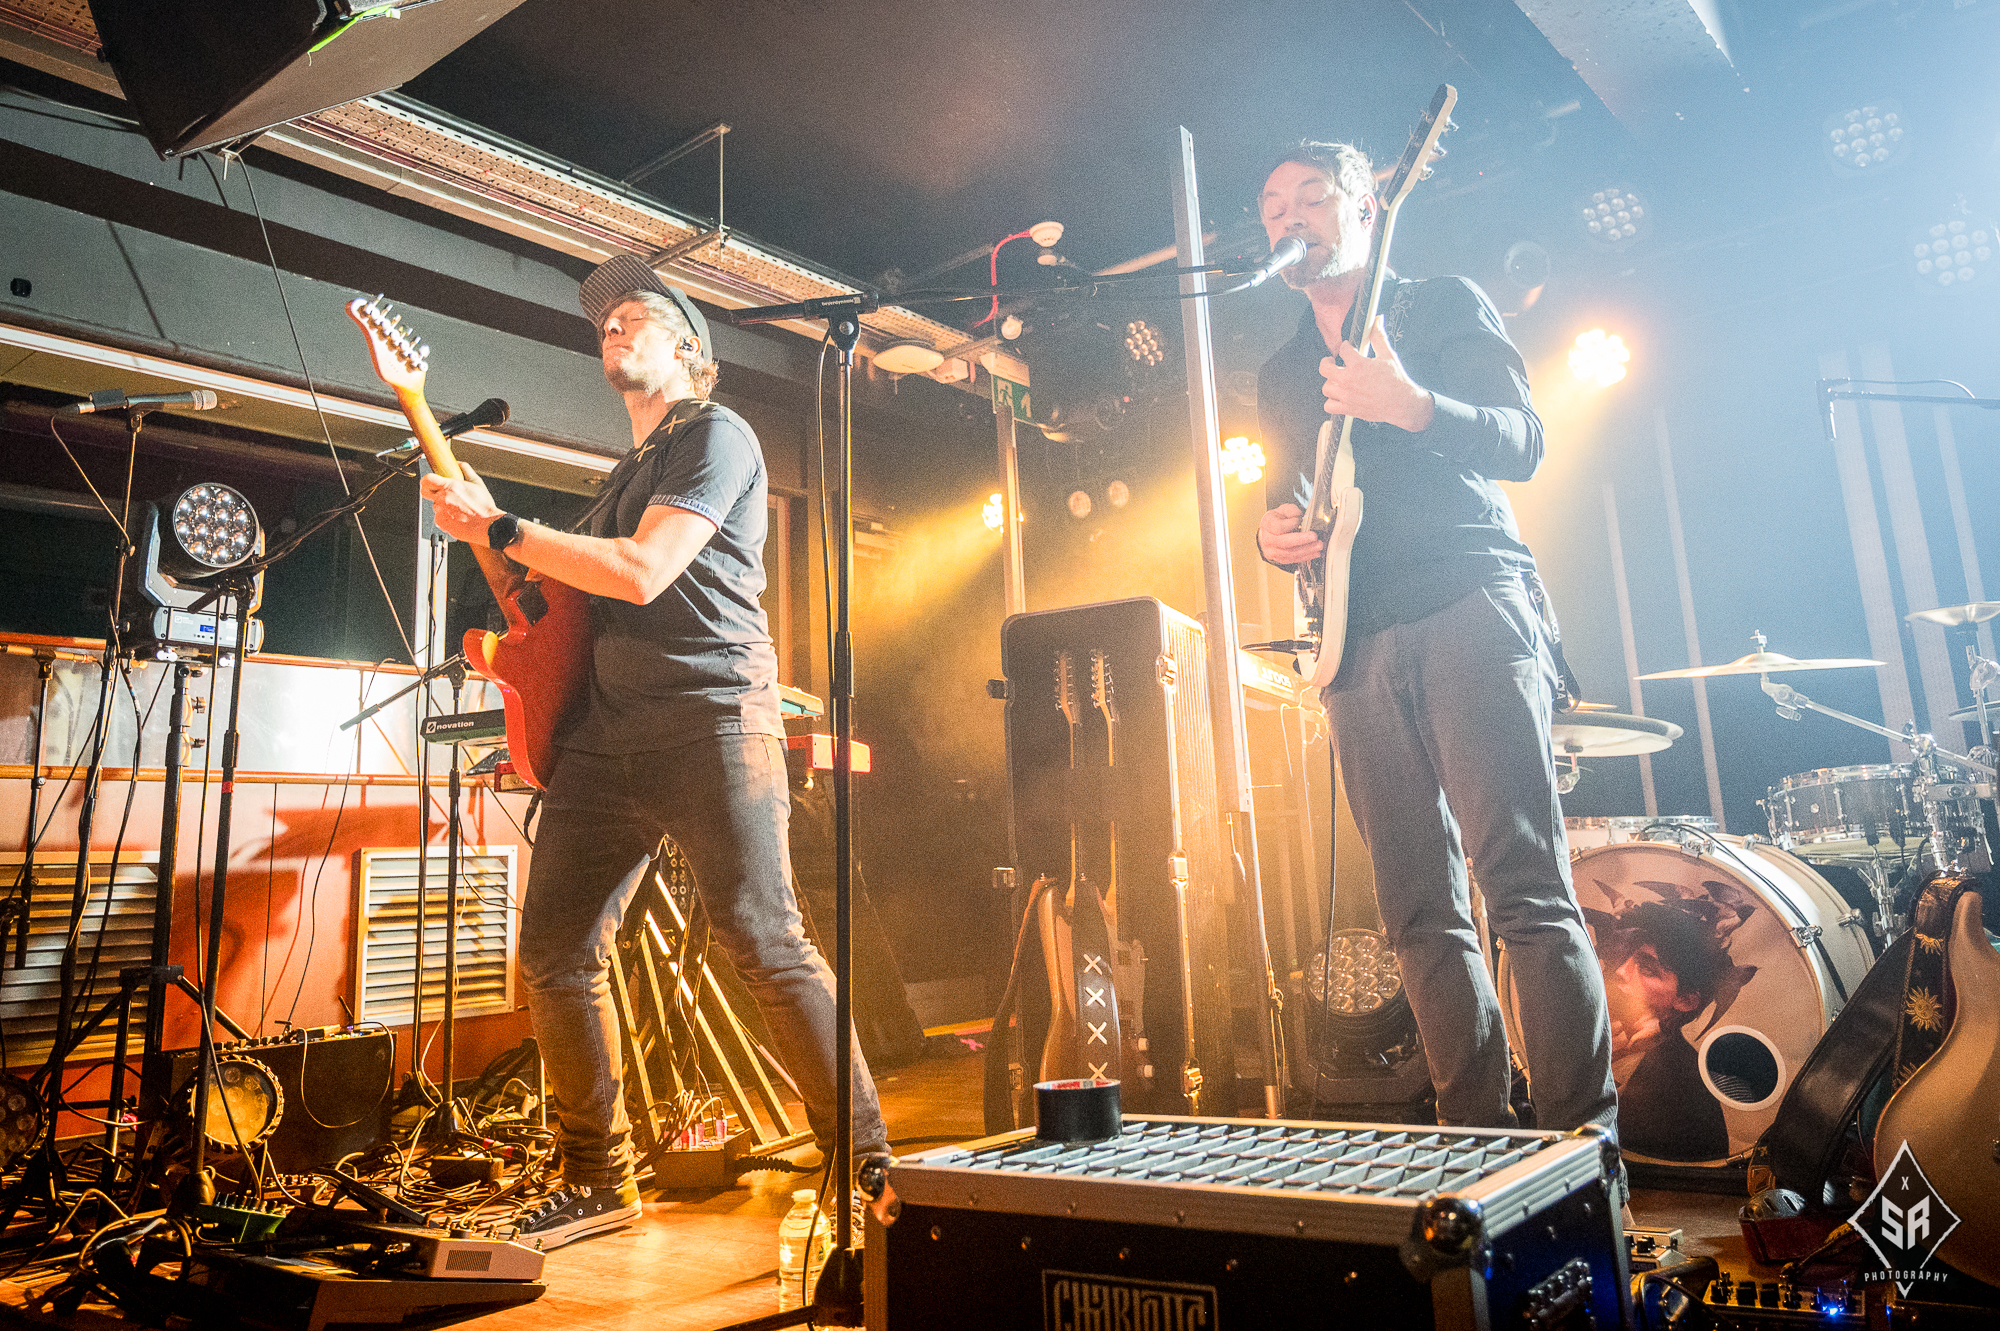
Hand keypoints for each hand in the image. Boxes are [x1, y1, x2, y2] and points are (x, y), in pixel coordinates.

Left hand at [419, 462, 502, 545]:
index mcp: (450, 487)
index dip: (426, 480)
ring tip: (457, 509)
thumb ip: (466, 470)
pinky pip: (439, 518)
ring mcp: (440, 512)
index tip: (430, 481)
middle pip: (426, 493)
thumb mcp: (478, 483)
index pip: (427, 479)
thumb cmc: (483, 507)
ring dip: (443, 507)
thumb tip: (459, 464)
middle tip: (443, 494)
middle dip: (433, 492)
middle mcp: (442, 499)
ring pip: (435, 506)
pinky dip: (446, 518)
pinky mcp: (441, 523)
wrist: (487, 525)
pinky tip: (457, 518)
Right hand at [1258, 503, 1321, 565]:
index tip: (1299, 520)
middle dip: (1301, 540)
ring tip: (1318, 545)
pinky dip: (1305, 557)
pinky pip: (1292, 560)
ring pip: (1289, 553)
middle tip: (1314, 537)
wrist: (1269, 533)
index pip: (1278, 527)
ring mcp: (1272, 551)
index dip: (1290, 524)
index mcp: (1268, 524)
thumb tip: (1299, 515)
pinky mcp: (1279, 559)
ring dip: (1306, 550)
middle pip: (1284, 542)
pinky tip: (1314, 553)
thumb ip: (1291, 510)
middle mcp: (1267, 539)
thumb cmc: (1277, 520)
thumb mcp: (1283, 510)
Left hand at [1321, 315, 1434, 432]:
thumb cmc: (1397, 382)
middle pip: (1324, 368)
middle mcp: (1348, 380)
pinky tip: (1338, 397)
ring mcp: (1346, 396)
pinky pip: (1328, 406)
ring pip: (1326, 387)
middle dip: (1326, 362)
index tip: (1348, 348)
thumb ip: (1379, 337)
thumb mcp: (1388, 355)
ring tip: (1337, 379)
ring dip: (1330, 382)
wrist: (1402, 404)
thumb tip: (1377, 321)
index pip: (1343, 349)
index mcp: (1358, 365)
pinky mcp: (1347, 409)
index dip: (1345, 346)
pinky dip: (1331, 402)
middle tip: (1331, 361)